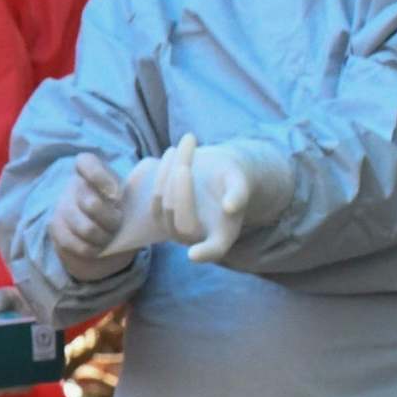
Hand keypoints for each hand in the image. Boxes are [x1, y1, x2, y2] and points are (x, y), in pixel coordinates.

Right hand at [48, 154, 130, 280]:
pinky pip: (75, 243)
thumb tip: (158, 198)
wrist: (98, 234)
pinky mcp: (55, 228)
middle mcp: (73, 187)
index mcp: (91, 172)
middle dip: (111, 220)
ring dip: (103, 237)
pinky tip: (97, 247)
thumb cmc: (119, 210)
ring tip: (108, 238)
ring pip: (85, 228)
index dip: (99, 175)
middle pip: (91, 204)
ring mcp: (62, 207)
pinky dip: (91, 249)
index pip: (86, 162)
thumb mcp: (128, 197)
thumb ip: (135, 194)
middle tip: (118, 224)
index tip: (116, 194)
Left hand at [149, 134, 289, 263]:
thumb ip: (237, 194)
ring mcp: (174, 229)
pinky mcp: (160, 215)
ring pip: (164, 202)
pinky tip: (173, 151)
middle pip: (180, 217)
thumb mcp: (240, 183)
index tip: (194, 255)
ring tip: (189, 141)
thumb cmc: (234, 180)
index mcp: (221, 236)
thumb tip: (231, 207)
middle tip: (191, 158)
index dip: (205, 253)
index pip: (213, 250)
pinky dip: (163, 171)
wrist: (219, 174)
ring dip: (172, 171)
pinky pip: (156, 195)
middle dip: (182, 187)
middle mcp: (196, 238)